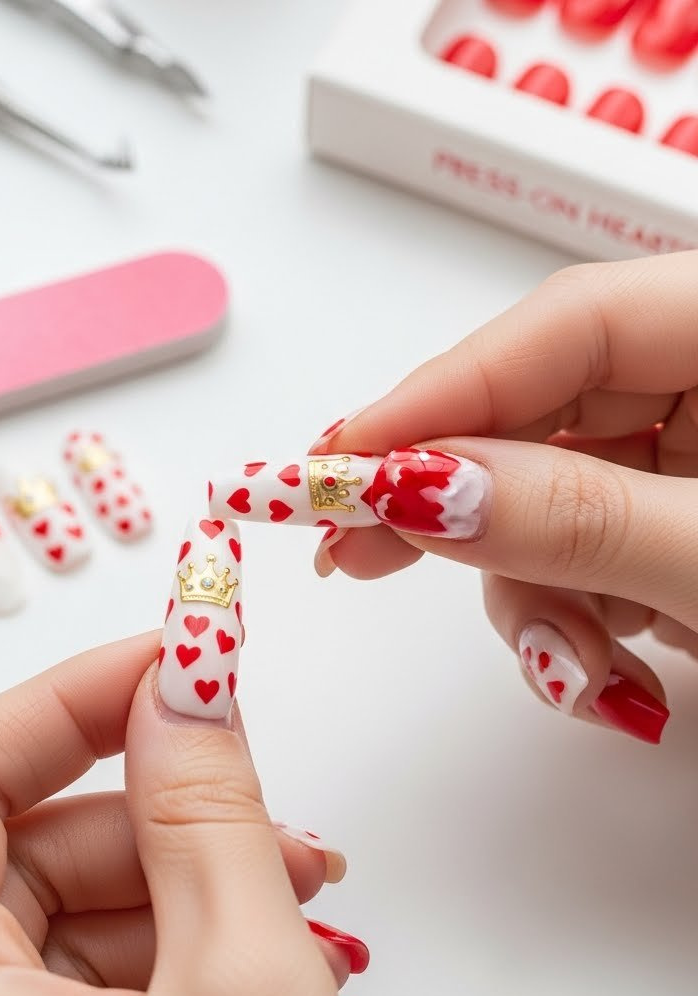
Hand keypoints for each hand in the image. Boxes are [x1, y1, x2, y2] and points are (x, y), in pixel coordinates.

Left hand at [0, 633, 398, 995]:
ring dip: (185, 880)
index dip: (65, 701)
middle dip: (152, 808)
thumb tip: (187, 680)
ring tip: (297, 900)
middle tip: (257, 794)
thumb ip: (207, 810)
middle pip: (12, 844)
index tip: (169, 661)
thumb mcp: (246, 987)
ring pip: (61, 909)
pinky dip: (181, 949)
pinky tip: (276, 963)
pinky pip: (89, 979)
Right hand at [312, 251, 697, 744]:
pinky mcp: (689, 524)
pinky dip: (580, 616)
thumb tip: (421, 486)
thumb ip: (582, 519)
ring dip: (538, 595)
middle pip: (545, 410)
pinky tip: (613, 672)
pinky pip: (592, 550)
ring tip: (573, 670)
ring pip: (555, 496)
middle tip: (356, 554)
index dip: (441, 392)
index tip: (333, 463)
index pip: (566, 323)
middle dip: (465, 508)